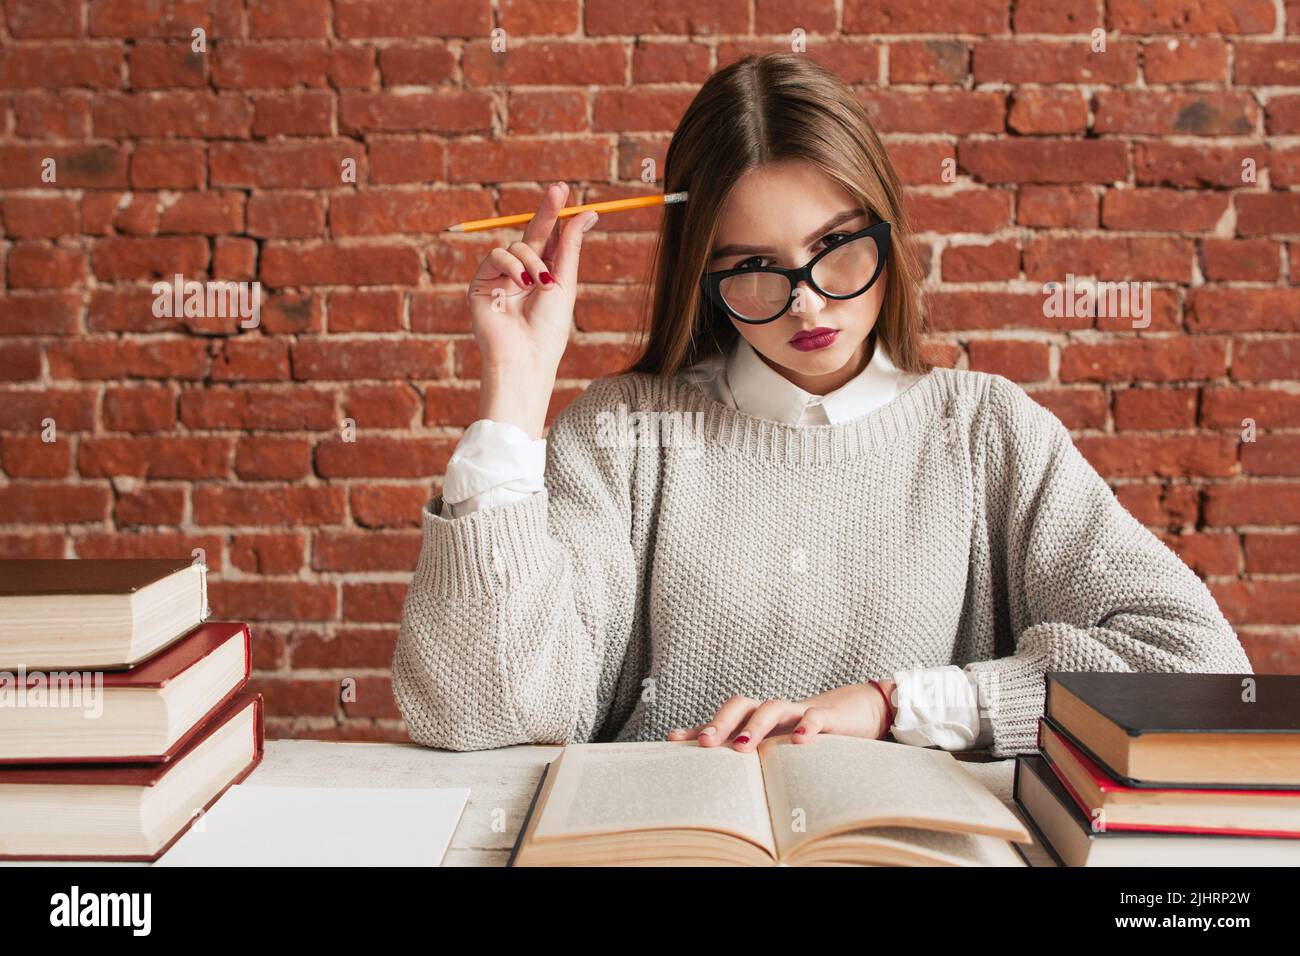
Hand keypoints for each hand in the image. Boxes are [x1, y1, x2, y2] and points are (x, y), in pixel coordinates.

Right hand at [467, 182, 597, 438]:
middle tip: (559, 189)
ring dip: (533, 259)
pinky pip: (496, 256)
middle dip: (546, 211)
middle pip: (534, 233)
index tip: (567, 193)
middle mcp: (523, 274)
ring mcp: (501, 277)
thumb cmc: (548, 328)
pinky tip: (521, 283)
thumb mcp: (564, 283)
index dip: (558, 217)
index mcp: (546, 276)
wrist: (524, 357)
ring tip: (541, 282)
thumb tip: (587, 213)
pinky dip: (512, 265)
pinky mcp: (482, 283)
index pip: (552, 240)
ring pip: (517, 245)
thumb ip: (570, 247)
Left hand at [666, 680, 895, 752]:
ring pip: (772, 708)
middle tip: (705, 743)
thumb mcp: (775, 745)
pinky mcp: (826, 716)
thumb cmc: (805, 731)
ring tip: (742, 746)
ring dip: (755, 725)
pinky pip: (814, 717)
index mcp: (757, 719)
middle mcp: (772, 712)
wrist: (856, 712)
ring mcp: (798, 711)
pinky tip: (799, 742)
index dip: (699, 728)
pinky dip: (806, 727)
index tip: (672, 741)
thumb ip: (743, 750)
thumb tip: (702, 760)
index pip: (723, 720)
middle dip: (721, 722)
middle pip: (741, 704)